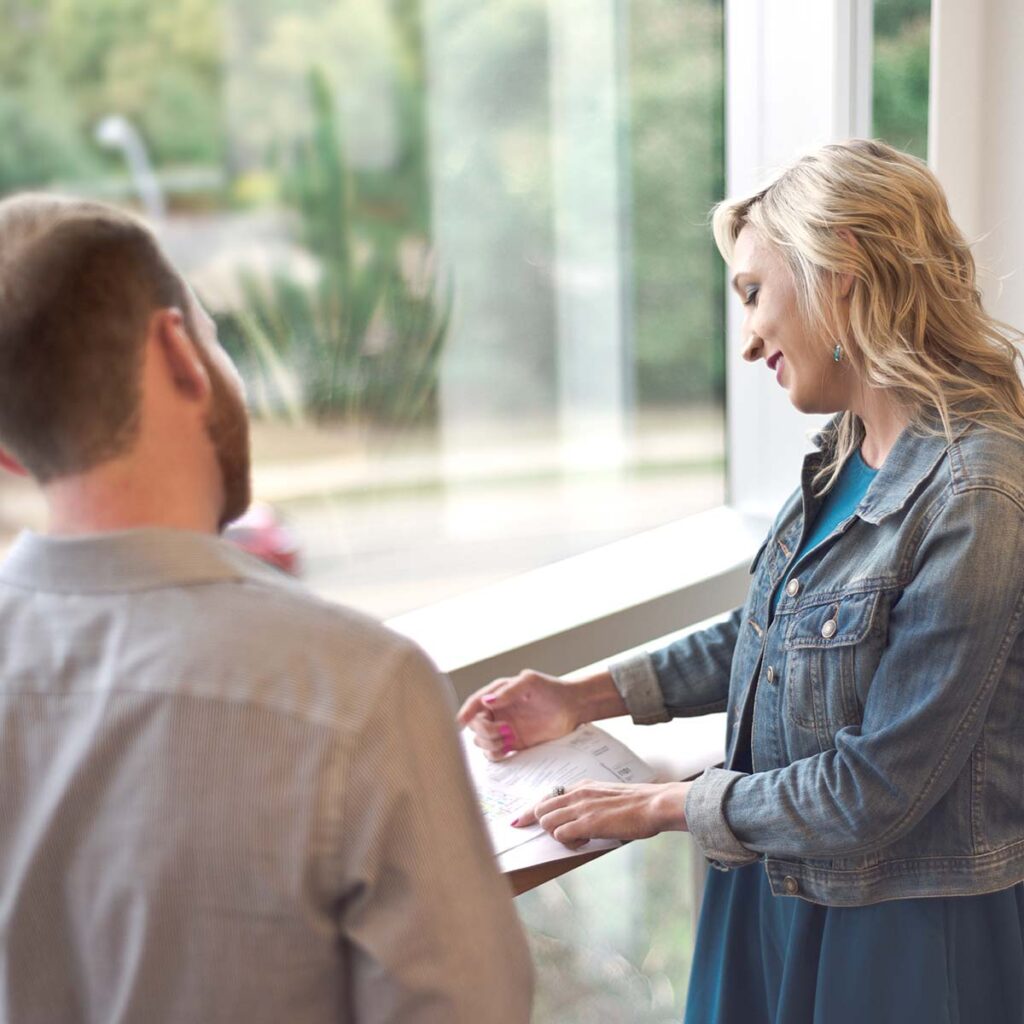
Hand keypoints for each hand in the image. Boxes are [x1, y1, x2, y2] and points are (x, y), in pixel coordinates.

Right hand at [457, 670, 581, 760]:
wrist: (573, 708)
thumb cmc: (553, 689)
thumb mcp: (530, 683)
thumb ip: (508, 691)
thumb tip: (486, 702)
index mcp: (498, 694)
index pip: (475, 703)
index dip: (466, 712)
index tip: (461, 722)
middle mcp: (498, 712)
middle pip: (475, 725)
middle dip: (484, 731)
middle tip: (503, 731)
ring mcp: (504, 729)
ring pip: (481, 741)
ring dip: (490, 744)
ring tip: (509, 740)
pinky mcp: (513, 744)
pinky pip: (494, 753)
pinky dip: (495, 755)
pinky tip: (507, 750)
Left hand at [511, 780, 692, 849]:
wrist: (654, 804)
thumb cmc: (637, 805)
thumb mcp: (607, 797)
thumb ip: (590, 804)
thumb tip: (578, 821)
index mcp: (582, 786)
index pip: (546, 798)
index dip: (530, 812)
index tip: (518, 820)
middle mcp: (577, 794)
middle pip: (541, 811)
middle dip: (544, 826)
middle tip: (564, 835)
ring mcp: (581, 807)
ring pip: (548, 823)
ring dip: (559, 836)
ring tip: (580, 838)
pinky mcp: (587, 822)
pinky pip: (561, 835)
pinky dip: (568, 843)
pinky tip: (584, 842)